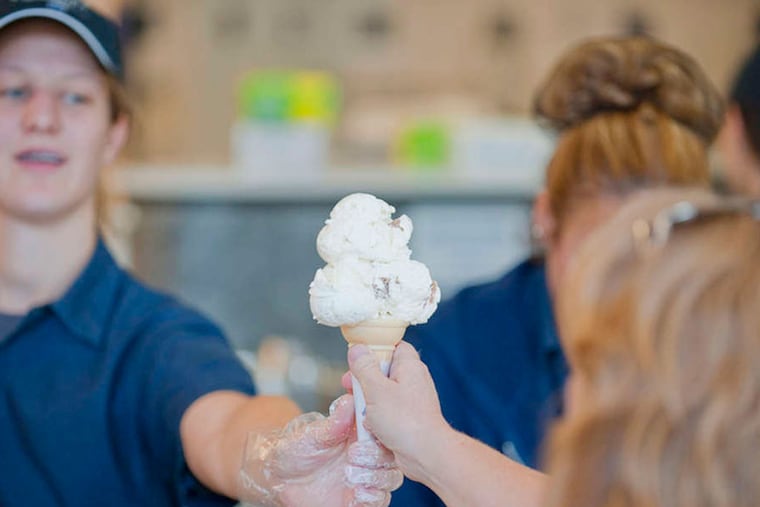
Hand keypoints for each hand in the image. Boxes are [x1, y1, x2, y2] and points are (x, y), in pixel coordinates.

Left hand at [239, 394, 402, 506]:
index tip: (364, 434)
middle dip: (376, 458)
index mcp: (361, 435)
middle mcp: (368, 457)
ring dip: (375, 478)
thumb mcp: (313, 434)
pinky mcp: (361, 500)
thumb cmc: (297, 450)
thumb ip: (334, 422)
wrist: (281, 478)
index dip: (380, 433)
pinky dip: (372, 498)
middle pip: (392, 457)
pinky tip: (355, 493)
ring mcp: (367, 479)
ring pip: (391, 479)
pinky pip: (380, 501)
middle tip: (352, 456)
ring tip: (351, 476)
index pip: (385, 432)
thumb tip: (348, 401)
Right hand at [347, 341, 451, 481]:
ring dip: (369, 403)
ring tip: (363, 413)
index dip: (374, 350)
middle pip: (384, 371)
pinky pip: (388, 412)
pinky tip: (372, 427)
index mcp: (409, 366)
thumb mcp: (376, 390)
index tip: (358, 359)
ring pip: (383, 394)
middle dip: (365, 381)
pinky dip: (378, 418)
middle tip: (352, 388)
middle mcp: (414, 380)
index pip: (393, 346)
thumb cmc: (405, 421)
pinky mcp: (410, 418)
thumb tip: (357, 349)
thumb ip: (364, 368)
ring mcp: (413, 400)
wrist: (426, 454)